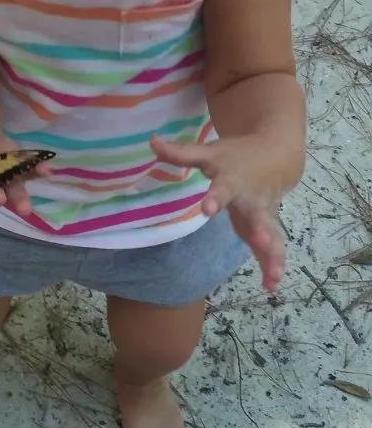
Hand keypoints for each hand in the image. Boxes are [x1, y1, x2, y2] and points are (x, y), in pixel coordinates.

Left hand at [151, 134, 292, 291]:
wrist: (276, 155)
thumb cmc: (236, 156)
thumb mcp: (209, 151)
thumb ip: (182, 153)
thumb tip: (152, 142)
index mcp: (234, 181)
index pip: (223, 189)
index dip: (216, 198)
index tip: (207, 209)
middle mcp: (253, 200)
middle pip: (258, 217)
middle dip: (261, 231)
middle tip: (260, 242)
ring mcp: (264, 216)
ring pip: (272, 237)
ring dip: (273, 256)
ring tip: (273, 278)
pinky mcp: (269, 227)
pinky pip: (274, 248)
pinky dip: (274, 265)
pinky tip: (271, 286)